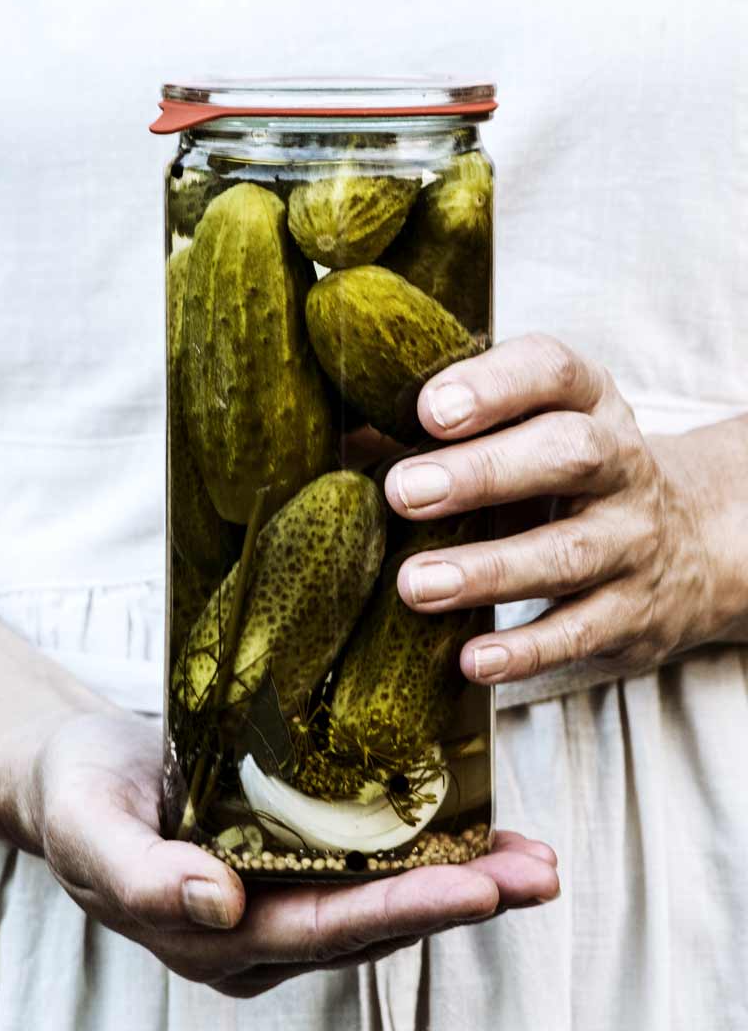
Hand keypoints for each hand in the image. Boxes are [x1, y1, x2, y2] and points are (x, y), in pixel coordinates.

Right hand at [33, 710, 558, 997]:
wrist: (74, 774)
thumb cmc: (76, 795)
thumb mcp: (88, 828)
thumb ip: (144, 876)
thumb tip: (220, 904)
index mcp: (211, 936)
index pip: (325, 929)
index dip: (405, 910)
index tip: (478, 888)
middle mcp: (258, 931)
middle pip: (374, 921)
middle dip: (463, 899)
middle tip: (538, 874)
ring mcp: (279, 900)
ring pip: (384, 897)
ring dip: (464, 879)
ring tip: (535, 858)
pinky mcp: (291, 861)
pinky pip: (369, 863)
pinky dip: (430, 848)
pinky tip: (479, 826)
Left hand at [385, 332, 717, 683]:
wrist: (688, 542)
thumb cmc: (567, 475)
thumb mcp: (531, 429)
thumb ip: (449, 428)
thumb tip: (340, 442)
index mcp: (587, 401)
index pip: (553, 371)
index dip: (493, 385)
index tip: (429, 409)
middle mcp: (620, 463)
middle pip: (567, 456)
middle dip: (482, 473)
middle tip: (404, 491)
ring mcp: (632, 540)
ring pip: (568, 553)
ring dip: (488, 570)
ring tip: (415, 584)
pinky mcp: (633, 613)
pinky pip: (581, 632)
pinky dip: (527, 650)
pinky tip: (473, 658)